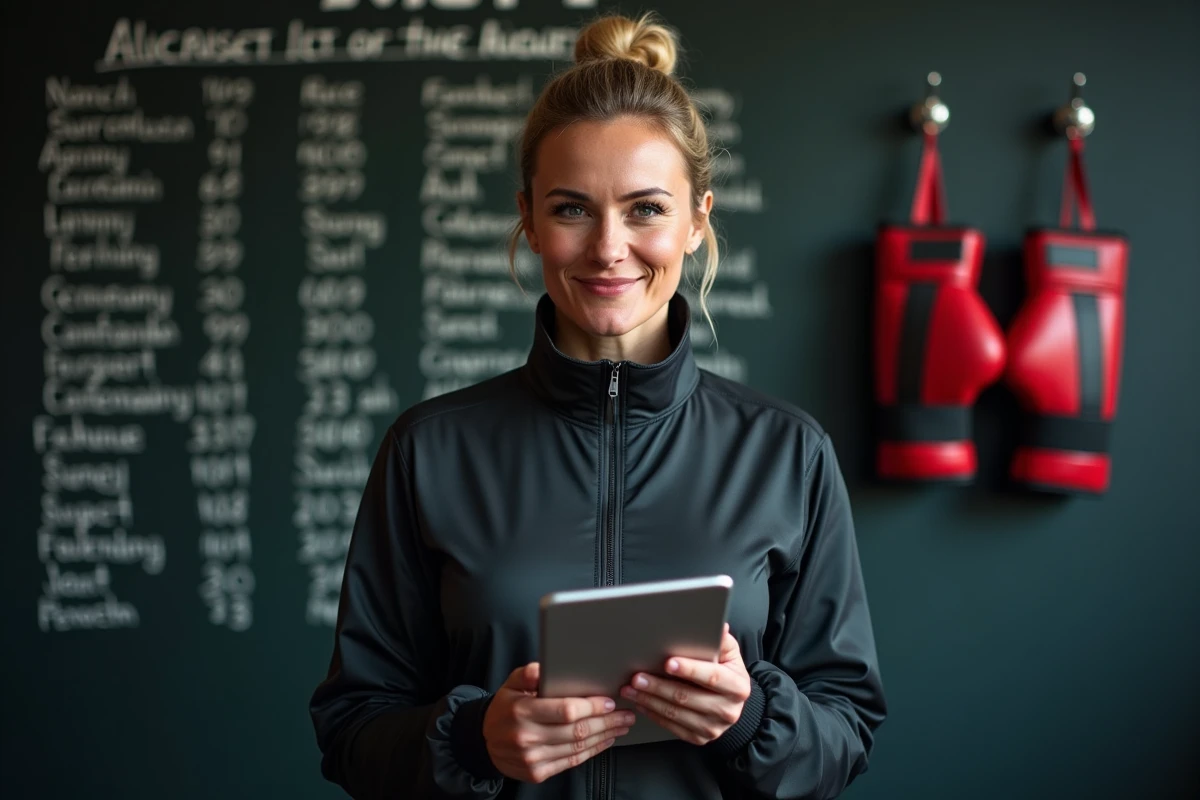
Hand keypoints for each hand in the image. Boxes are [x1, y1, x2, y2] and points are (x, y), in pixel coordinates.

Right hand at [482, 662, 633, 783]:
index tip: (609, 701)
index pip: (565, 710)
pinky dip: (592, 751)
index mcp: (521, 711)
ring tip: (620, 726)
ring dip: (604, 736)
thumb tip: (542, 668)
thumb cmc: (505, 708)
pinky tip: (604, 741)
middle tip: (625, 714)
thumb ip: (527, 674)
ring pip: (578, 748)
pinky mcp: (537, 772)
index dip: (591, 706)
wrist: (485, 742)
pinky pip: (571, 761)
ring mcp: (532, 758)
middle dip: (606, 722)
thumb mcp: (510, 685)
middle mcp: (527, 736)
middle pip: (577, 730)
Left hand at [620, 624, 750, 745]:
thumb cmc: (728, 673)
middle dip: (659, 686)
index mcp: (737, 687)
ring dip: (649, 700)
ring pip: (675, 713)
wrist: (733, 704)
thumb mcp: (730, 654)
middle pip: (687, 697)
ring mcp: (713, 727)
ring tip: (632, 688)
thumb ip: (722, 641)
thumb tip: (719, 626)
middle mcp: (727, 710)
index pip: (712, 677)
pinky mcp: (700, 737)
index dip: (690, 669)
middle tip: (637, 676)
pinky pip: (672, 726)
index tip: (668, 663)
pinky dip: (653, 714)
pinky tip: (641, 702)